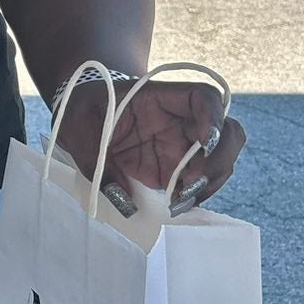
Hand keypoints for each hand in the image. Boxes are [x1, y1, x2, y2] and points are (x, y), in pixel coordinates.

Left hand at [53, 75, 245, 211]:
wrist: (82, 115)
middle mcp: (180, 122)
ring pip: (220, 162)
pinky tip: (177, 206)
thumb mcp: (77, 126)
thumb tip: (123, 200)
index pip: (203, 97)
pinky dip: (195, 197)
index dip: (213, 117)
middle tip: (194, 182)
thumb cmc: (82, 109)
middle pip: (226, 133)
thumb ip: (95, 159)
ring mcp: (181, 147)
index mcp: (159, 98)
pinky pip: (199, 183)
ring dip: (210, 183)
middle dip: (220, 160)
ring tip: (181, 200)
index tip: (205, 141)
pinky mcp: (174, 170)